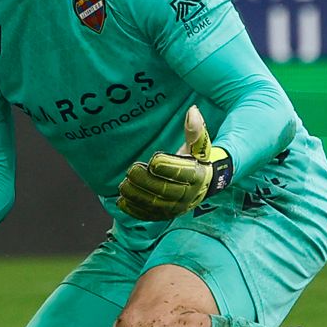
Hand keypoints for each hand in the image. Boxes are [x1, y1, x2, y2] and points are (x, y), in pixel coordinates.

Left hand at [117, 107, 233, 219]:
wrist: (203, 183)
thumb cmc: (196, 160)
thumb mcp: (198, 145)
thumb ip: (195, 129)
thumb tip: (192, 110)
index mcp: (198, 176)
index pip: (183, 174)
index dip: (168, 167)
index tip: (154, 159)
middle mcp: (189, 195)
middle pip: (165, 190)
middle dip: (146, 181)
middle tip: (132, 170)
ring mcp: (177, 207)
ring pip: (155, 204)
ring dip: (137, 196)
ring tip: (124, 185)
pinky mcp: (166, 214)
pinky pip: (149, 215)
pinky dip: (135, 210)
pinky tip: (122, 201)